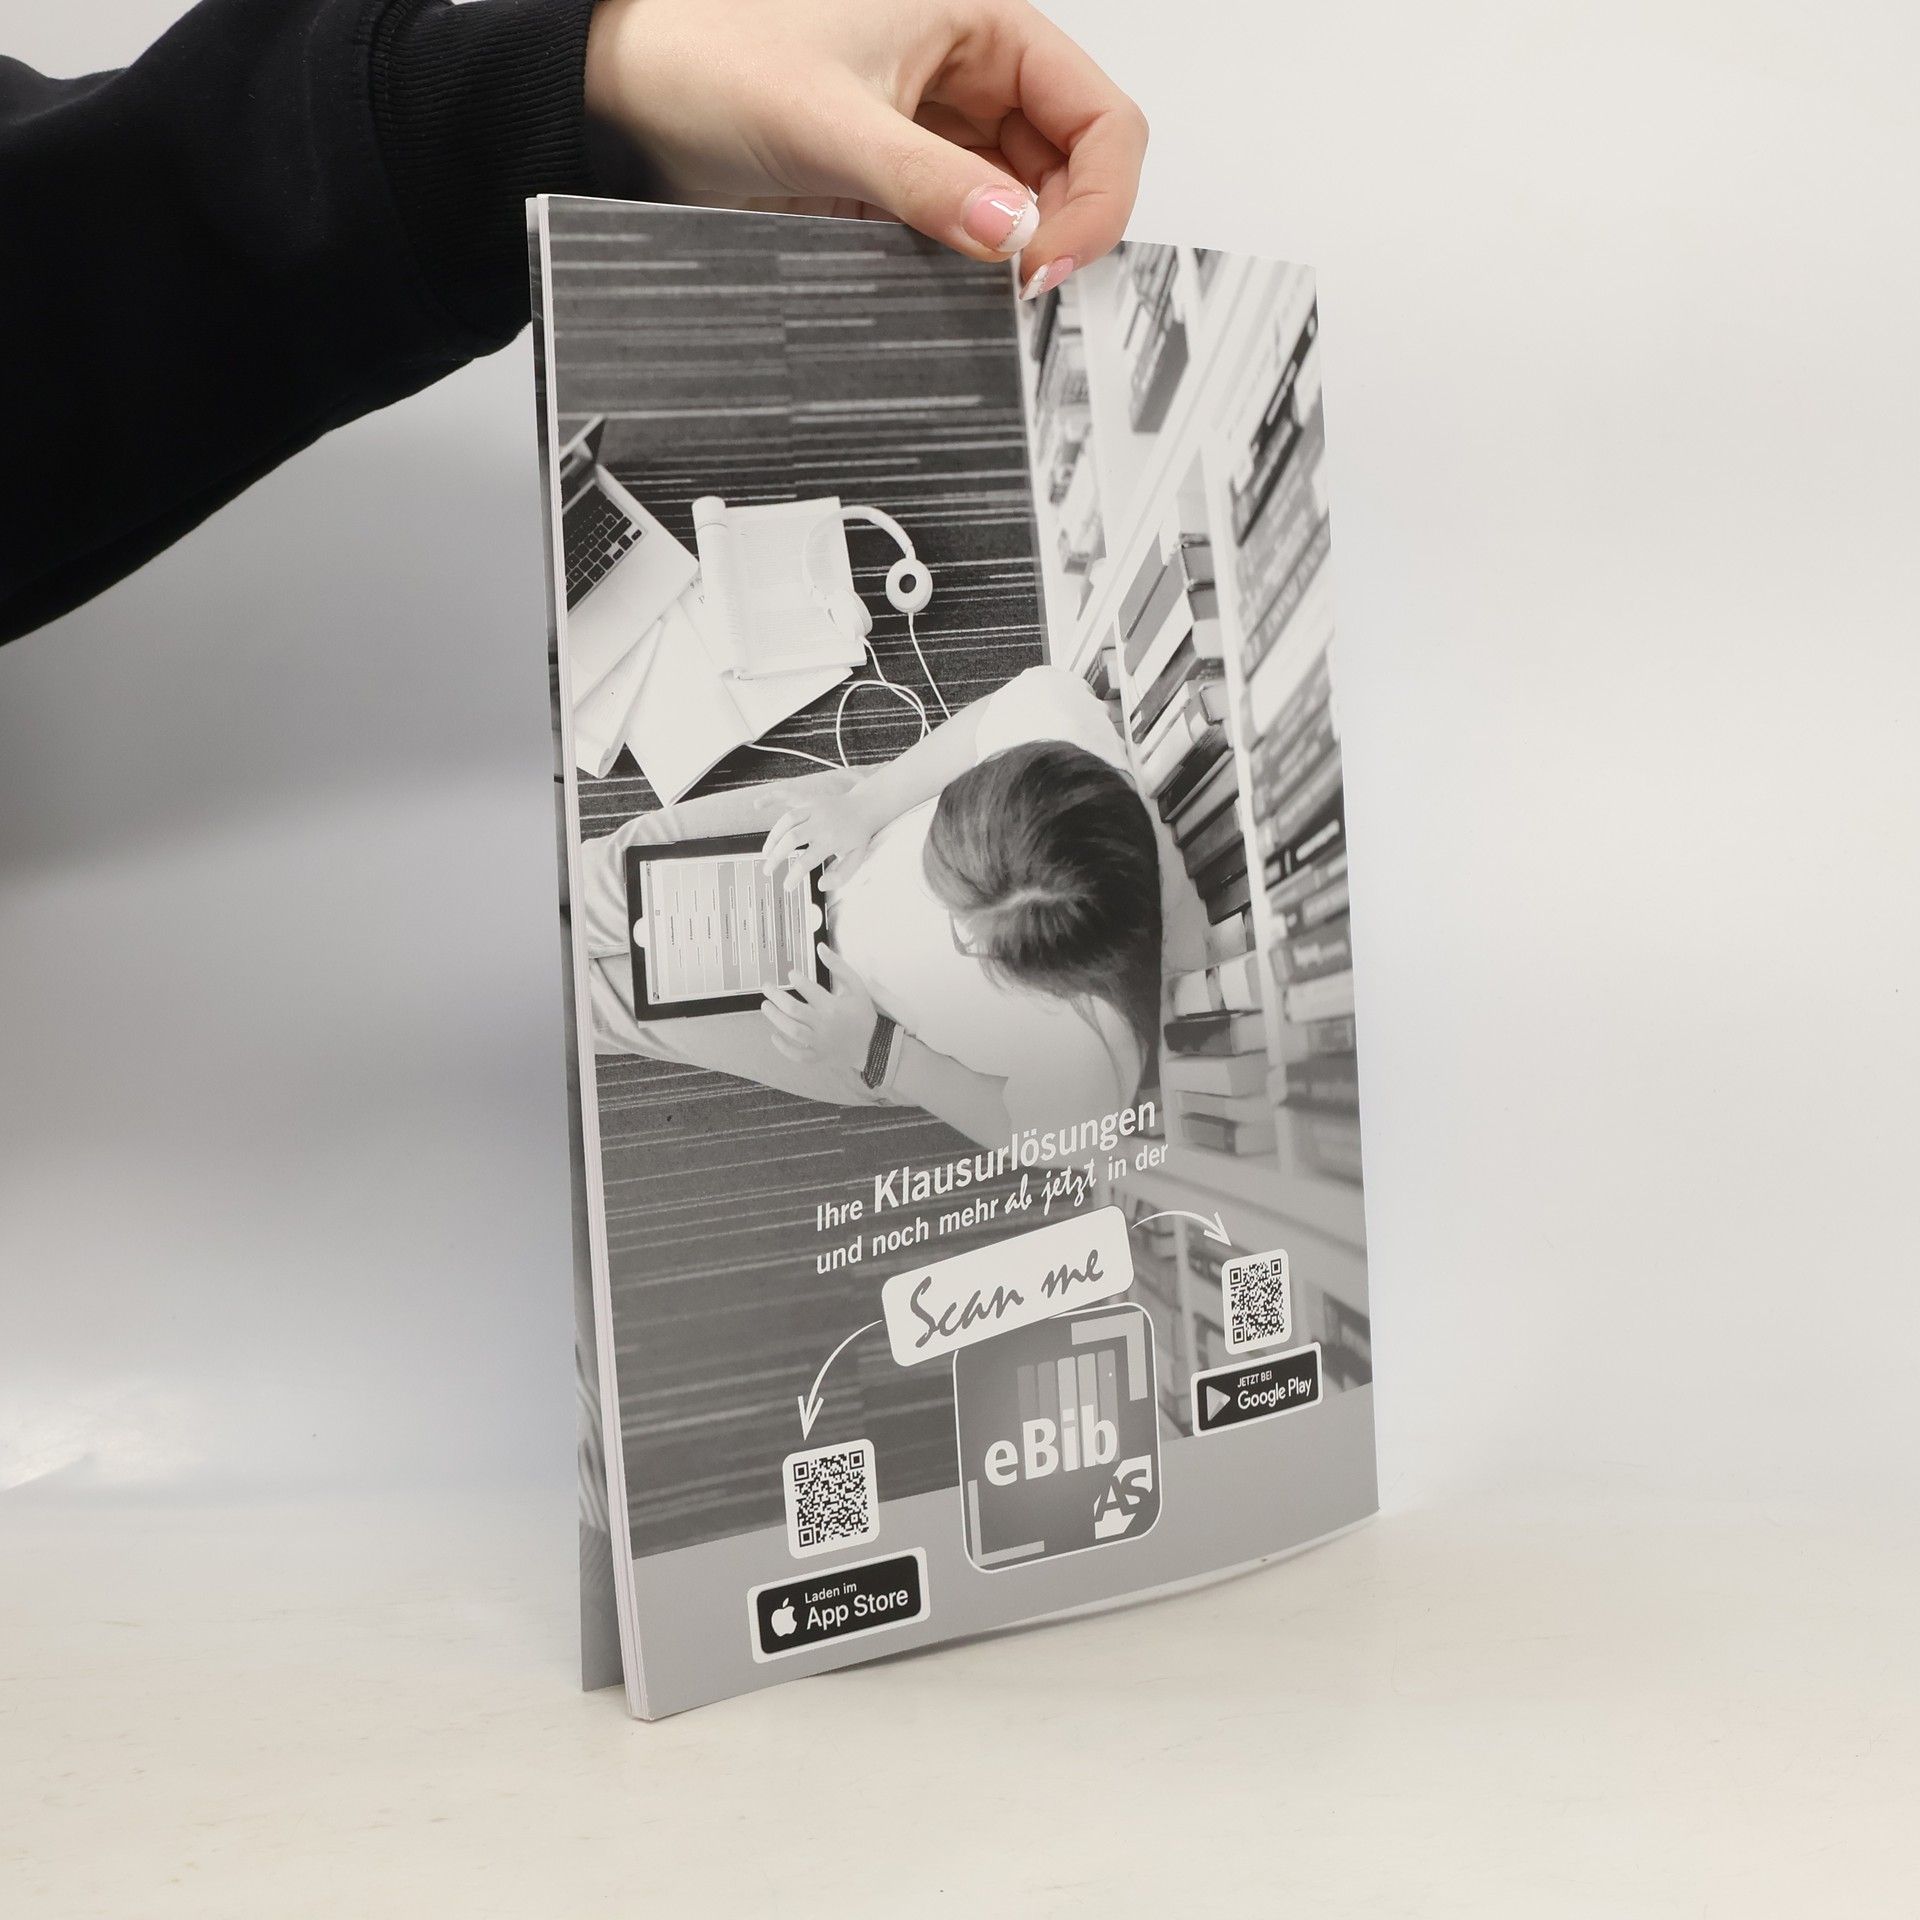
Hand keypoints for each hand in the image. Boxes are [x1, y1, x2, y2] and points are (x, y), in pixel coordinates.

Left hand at [584, 0, 1147, 297]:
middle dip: (1059, 232)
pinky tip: (943, 284)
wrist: (632, 103)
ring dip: (1011, 255)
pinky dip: (967, 269)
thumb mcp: (830, 124)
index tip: (1047, 260)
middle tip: (1017, 288)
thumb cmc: (710, 62)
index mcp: (978, 22)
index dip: (1097, 195)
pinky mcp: (905, 186)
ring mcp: (940, 134)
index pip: (1099, 113)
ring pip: (1023, 208)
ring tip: (977, 290)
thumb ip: (928, 183)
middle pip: (1073, 168)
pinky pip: (965, 234)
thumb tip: (1011, 235)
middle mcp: (970, 74)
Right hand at [761, 781, 877, 887]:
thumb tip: (821, 884)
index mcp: (831, 839)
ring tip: (766, 853)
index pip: (807, 861)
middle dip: (775, 856)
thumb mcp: (857, 859)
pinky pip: (787, 796)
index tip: (787, 886)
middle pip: (791, 839)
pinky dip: (771, 798)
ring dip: (772, 837)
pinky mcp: (809, 800)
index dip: (794, 876)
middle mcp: (820, 822)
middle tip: (767, 870)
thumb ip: (841, 876)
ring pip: (786, 820)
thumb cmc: (858, 835)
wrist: (866, 807)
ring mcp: (813, 809)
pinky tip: (757, 805)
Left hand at [762, 945, 879, 1072]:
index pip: (809, 989)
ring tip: (766, 1006)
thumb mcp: (856, 986)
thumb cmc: (862, 1013)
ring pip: (792, 1031)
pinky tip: (774, 1035)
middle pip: (793, 1010)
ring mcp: (820, 1042)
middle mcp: (824, 1024)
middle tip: (766, 987)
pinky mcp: (817, 1056)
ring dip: (775, 1017)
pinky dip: (783, 1047)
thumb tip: (820, 947)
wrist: (872, 1044)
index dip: (796, 979)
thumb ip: (838, 966)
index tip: (792, 974)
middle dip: (776, 996)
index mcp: (833, 1006)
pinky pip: (797, 1055)